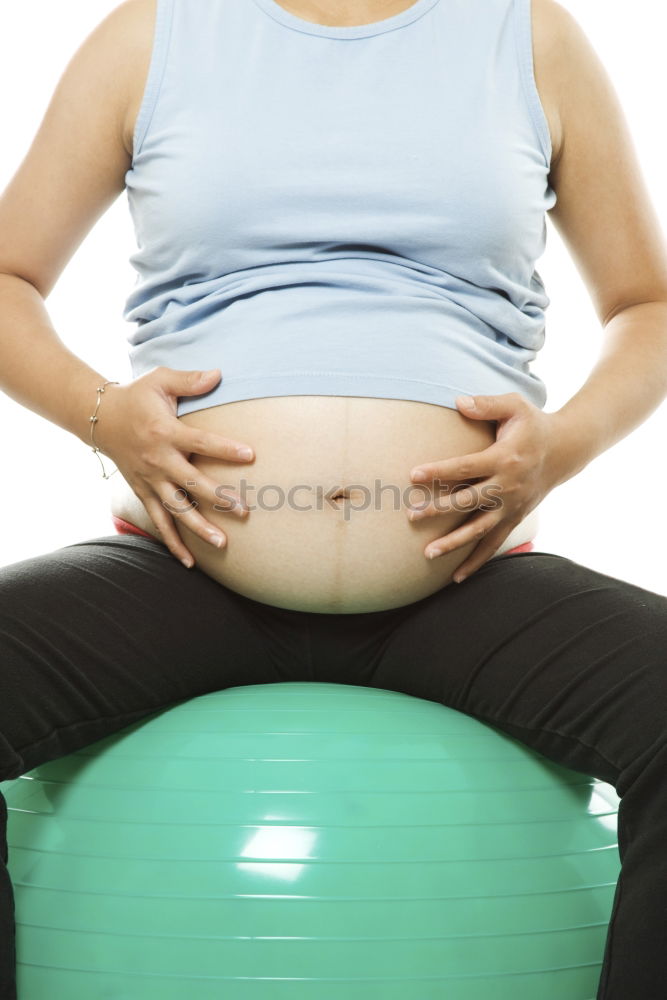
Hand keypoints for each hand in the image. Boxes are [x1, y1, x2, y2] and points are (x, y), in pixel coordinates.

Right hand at [94, 367, 254, 567]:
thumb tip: (219, 374)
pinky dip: (172, 543)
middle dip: (218, 498)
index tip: (251, 455)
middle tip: (244, 510)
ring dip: (198, 528)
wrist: (99, 418)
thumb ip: (189, 380)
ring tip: (222, 544)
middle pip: (191, 483)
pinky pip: (158, 521)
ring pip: (175, 509)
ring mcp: (149, 480)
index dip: (226, 448)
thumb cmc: (136, 396)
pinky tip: (189, 562)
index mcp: (165, 431)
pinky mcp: (143, 492)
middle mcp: (157, 460)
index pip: (201, 441)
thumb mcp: (160, 380)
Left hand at [407, 392, 564, 582]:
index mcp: (504, 458)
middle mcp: (508, 486)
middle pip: (468, 501)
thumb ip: (486, 404)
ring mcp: (512, 506)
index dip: (439, 471)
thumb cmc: (533, 424)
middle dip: (439, 509)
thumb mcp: (515, 406)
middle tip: (411, 515)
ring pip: (480, 529)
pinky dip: (476, 561)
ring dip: (454, 543)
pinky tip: (456, 577)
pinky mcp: (515, 518)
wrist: (566, 449)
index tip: (413, 474)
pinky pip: (494, 543)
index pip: (466, 466)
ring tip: (427, 553)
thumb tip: (457, 401)